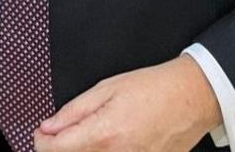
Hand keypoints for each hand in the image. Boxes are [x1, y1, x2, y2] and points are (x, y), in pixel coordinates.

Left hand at [34, 55, 221, 150]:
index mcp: (104, 134)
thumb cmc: (154, 88)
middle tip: (65, 131)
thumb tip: (49, 126)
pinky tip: (114, 140)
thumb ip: (74, 110)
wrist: (193, 97)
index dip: (42, 140)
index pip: (56, 149)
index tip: (41, 132)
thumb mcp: (107, 88)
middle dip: (63, 146)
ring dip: (85, 150)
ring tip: (95, 131)